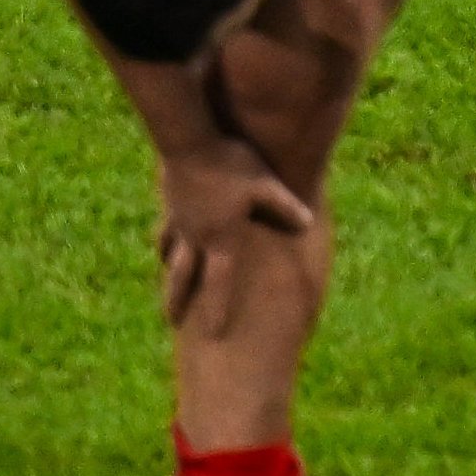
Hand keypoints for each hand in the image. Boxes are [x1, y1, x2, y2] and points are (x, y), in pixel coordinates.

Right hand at [154, 136, 318, 328]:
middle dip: (177, 300)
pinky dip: (166, 240)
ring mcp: (179, 220)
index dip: (218, 309)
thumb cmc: (230, 163)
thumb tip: (308, 225)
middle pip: (184, 277)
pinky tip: (166, 242)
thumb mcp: (264, 185)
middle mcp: (196, 236)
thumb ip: (284, 208)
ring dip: (169, 271)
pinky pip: (167, 228)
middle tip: (172, 322)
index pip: (220, 282)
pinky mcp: (170, 203)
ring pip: (171, 254)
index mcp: (220, 239)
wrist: (188, 139)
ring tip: (168, 282)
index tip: (214, 335)